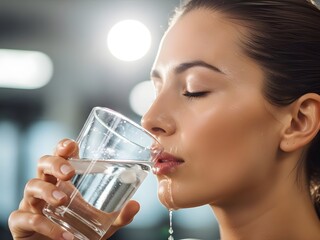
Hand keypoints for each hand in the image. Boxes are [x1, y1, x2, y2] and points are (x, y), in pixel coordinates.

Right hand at [8, 139, 139, 239]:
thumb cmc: (77, 232)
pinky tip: (63, 235)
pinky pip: (25, 218)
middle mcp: (46, 188)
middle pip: (43, 164)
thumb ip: (118, 216)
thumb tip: (135, 204)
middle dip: (54, 163)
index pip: (61, 157)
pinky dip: (44, 225)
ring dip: (47, 191)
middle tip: (68, 172)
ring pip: (31, 185)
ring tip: (62, 200)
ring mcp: (32, 204)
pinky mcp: (21, 224)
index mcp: (64, 182)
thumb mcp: (102, 224)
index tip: (72, 145)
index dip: (63, 147)